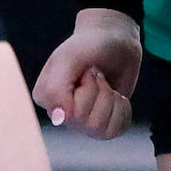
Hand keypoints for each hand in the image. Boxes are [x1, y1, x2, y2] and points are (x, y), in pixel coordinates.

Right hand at [34, 9, 141, 138]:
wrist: (114, 40)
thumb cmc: (89, 45)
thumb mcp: (69, 57)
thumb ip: (57, 86)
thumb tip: (59, 119)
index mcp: (47, 98)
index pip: (72, 114)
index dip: (87, 90)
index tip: (85, 72)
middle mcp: (63, 115)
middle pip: (91, 123)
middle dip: (101, 92)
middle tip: (96, 75)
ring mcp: (84, 122)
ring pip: (104, 129)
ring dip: (112, 99)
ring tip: (104, 83)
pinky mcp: (104, 124)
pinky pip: (118, 130)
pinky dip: (123, 108)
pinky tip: (115, 94)